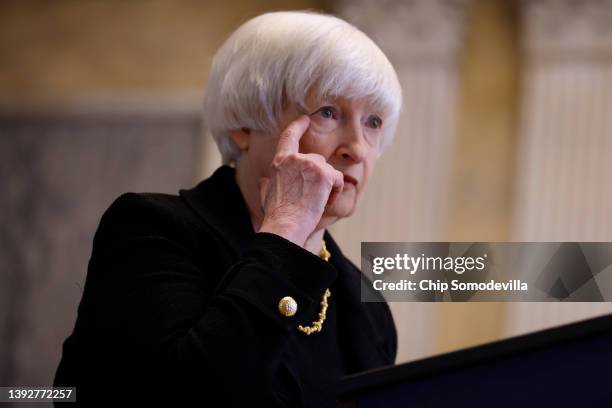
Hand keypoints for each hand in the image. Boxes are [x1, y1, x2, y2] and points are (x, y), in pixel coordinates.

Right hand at [258, 115, 343, 246]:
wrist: (285, 225)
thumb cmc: (276, 214)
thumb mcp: (266, 194)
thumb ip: (267, 184)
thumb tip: (263, 181)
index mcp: (280, 161)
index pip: (289, 137)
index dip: (298, 126)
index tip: (305, 119)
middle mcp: (296, 158)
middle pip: (317, 160)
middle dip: (319, 177)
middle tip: (312, 197)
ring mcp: (311, 164)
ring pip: (329, 171)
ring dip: (327, 186)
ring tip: (316, 202)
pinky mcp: (325, 174)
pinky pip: (338, 179)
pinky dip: (335, 191)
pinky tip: (325, 202)